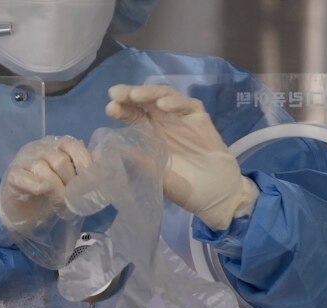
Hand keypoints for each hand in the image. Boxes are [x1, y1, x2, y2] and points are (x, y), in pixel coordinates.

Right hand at [0, 136, 91, 233]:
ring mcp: (23, 160)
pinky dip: (39, 188)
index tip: (89, 182)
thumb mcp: (70, 181)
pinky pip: (27, 178)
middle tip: (74, 198)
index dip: (84, 163)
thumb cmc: (48, 195)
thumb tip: (104, 167)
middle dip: (71, 181)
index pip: (72, 145)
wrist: (21, 212)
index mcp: (55, 145)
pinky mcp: (12, 175)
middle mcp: (38, 148)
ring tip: (62, 204)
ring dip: (57, 189)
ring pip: (43, 168)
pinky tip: (44, 196)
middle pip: (60, 158)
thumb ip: (83, 171)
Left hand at [106, 84, 258, 229]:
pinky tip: (163, 106)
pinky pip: (188, 105)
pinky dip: (175, 103)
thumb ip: (140, 162)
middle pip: (145, 101)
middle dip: (130, 94)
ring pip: (164, 97)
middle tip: (116, 93)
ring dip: (150, 94)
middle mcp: (163, 122)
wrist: (216, 195)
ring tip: (135, 96)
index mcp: (150, 135)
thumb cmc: (185, 187)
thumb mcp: (158, 177)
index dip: (122, 110)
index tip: (110, 108)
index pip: (133, 116)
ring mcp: (182, 119)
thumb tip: (113, 149)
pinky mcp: (200, 119)